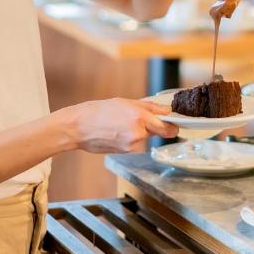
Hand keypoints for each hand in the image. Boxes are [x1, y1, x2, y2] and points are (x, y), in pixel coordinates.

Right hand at [59, 98, 178, 153]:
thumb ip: (149, 107)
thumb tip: (166, 110)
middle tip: (139, 120)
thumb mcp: (125, 102)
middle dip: (154, 127)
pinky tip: (115, 132)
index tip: (176, 125)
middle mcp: (138, 132)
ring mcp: (131, 144)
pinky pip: (134, 143)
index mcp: (139, 116)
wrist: (77, 127)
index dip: (174, 126)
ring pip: (143, 137)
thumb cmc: (98, 111)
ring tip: (120, 124)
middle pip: (157, 132)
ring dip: (138, 131)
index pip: (167, 127)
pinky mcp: (124, 151)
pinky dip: (129, 138)